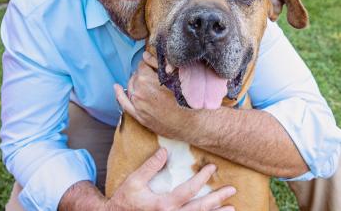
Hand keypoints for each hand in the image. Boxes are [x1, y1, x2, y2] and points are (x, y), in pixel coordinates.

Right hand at [108, 148, 235, 210]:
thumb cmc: (125, 200)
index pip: (189, 190)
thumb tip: (164, 151)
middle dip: (217, 199)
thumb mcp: (134, 181)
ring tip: (231, 208)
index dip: (202, 178)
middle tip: (232, 190)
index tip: (212, 168)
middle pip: (200, 209)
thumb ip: (150, 166)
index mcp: (163, 204)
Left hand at [115, 52, 185, 137]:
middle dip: (143, 74)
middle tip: (153, 76)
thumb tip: (144, 55)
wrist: (185, 122)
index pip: (142, 66)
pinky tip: (116, 87)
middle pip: (136, 76)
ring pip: (131, 87)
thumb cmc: (182, 99)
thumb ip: (156, 64)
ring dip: (136, 83)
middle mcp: (138, 92)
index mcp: (146, 80)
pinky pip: (124, 103)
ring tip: (145, 83)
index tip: (153, 67)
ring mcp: (137, 105)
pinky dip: (119, 94)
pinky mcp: (138, 115)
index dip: (148, 65)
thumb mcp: (172, 77)